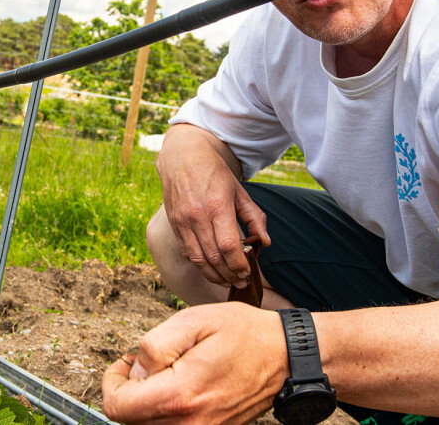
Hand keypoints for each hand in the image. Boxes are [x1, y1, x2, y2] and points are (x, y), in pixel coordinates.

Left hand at [102, 303, 286, 423]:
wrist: (286, 357)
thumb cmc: (243, 333)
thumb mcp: (194, 320)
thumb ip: (156, 345)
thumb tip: (136, 370)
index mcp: (181, 395)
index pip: (119, 408)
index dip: (112, 382)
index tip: (125, 361)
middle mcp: (190, 423)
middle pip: (130, 420)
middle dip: (128, 390)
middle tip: (143, 362)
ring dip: (145, 401)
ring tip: (163, 371)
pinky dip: (164, 409)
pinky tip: (177, 384)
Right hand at [157, 125, 270, 286]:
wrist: (181, 157)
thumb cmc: (213, 172)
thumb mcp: (239, 190)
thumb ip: (254, 216)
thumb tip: (265, 242)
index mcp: (217, 206)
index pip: (229, 246)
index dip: (239, 264)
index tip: (248, 272)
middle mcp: (197, 216)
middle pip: (214, 257)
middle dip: (229, 274)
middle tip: (241, 281)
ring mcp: (182, 222)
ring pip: (198, 259)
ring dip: (214, 275)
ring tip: (227, 281)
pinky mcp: (174, 225)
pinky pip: (187, 252)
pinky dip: (200, 265)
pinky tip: (211, 269)